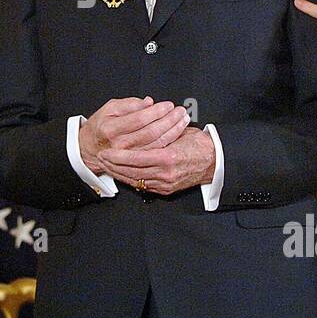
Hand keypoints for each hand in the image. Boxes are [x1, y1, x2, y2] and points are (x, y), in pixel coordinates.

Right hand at [78, 97, 189, 175]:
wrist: (91, 148)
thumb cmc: (101, 126)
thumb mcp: (109, 108)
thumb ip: (129, 104)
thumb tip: (148, 102)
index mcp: (112, 129)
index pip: (139, 119)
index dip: (156, 111)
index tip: (168, 104)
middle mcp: (120, 145)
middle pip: (151, 132)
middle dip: (169, 120)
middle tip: (180, 111)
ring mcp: (129, 156)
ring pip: (156, 143)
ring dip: (173, 130)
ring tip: (182, 119)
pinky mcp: (136, 163)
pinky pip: (156, 152)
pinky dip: (169, 141)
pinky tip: (177, 132)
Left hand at [97, 126, 215, 195]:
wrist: (215, 161)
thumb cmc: (198, 144)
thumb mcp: (178, 133)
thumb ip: (159, 133)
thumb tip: (141, 127)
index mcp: (168, 157)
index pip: (135, 158)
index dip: (118, 156)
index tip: (106, 151)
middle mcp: (165, 173)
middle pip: (131, 172)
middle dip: (113, 165)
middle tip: (101, 158)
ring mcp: (165, 183)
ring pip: (135, 180)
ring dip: (119, 173)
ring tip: (107, 165)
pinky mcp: (166, 190)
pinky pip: (143, 186)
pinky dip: (130, 179)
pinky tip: (121, 173)